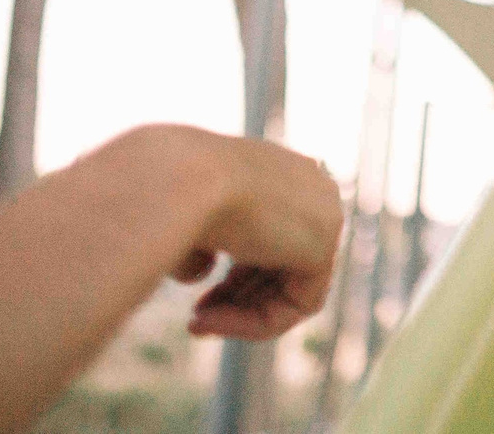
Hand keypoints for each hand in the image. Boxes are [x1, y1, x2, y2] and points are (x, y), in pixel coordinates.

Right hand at [166, 132, 344, 340]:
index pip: (273, 235)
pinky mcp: (322, 247)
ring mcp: (324, 214)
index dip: (237, 276)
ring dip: (242, 315)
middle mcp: (311, 186)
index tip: (200, 300)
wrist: (177, 177)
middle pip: (286, 264)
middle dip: (240, 298)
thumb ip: (201, 242)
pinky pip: (296, 305)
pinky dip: (253, 323)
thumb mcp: (185, 215)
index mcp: (284, 169)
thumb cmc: (170, 190)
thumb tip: (199, 270)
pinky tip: (209, 322)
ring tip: (197, 325)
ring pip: (291, 289)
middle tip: (198, 320)